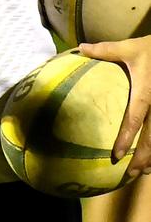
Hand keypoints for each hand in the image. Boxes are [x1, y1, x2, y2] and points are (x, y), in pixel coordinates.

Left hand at [79, 36, 150, 176]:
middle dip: (143, 157)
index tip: (117, 154)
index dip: (126, 137)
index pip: (135, 118)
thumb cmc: (150, 49)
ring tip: (143, 173)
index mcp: (145, 92)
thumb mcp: (129, 47)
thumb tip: (79, 49)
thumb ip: (105, 50)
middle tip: (131, 174)